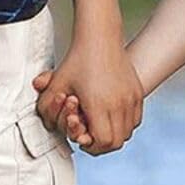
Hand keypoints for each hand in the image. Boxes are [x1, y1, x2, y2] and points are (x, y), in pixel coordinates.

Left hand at [32, 33, 142, 154]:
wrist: (100, 38)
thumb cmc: (77, 60)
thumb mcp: (56, 84)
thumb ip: (46, 108)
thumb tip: (49, 125)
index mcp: (99, 104)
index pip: (103, 142)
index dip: (92, 146)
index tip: (82, 140)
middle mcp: (119, 103)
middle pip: (117, 142)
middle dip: (102, 144)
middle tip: (90, 137)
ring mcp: (131, 98)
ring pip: (128, 132)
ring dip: (114, 134)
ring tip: (100, 126)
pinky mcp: (138, 92)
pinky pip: (135, 119)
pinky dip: (125, 123)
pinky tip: (111, 115)